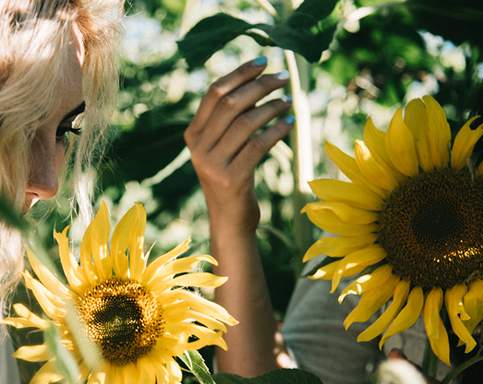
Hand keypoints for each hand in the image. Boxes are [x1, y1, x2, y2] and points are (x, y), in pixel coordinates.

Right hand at [185, 57, 292, 235]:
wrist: (230, 221)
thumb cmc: (233, 178)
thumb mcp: (222, 149)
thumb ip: (228, 122)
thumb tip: (255, 82)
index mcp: (192, 135)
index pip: (214, 93)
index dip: (239, 74)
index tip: (264, 62)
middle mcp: (198, 148)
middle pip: (231, 104)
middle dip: (260, 86)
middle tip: (283, 78)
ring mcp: (213, 164)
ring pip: (247, 123)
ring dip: (272, 107)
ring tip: (289, 101)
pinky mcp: (231, 179)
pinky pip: (258, 145)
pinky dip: (277, 130)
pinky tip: (290, 123)